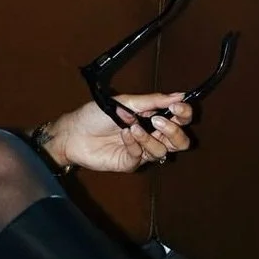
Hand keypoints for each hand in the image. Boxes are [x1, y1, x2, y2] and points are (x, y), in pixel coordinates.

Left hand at [45, 94, 192, 174]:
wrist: (74, 132)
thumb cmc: (95, 115)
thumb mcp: (126, 102)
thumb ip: (153, 101)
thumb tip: (179, 95)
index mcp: (152, 116)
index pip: (179, 118)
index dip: (184, 114)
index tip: (178, 107)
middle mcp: (151, 134)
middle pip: (180, 140)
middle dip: (174, 131)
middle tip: (157, 121)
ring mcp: (142, 149)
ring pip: (163, 151)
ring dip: (149, 138)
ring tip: (133, 127)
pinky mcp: (131, 162)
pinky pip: (142, 156)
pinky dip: (135, 144)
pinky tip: (124, 135)